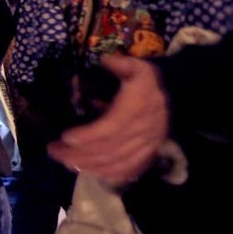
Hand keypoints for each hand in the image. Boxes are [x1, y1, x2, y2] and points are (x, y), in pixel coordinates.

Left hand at [48, 53, 169, 185]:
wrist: (180, 96)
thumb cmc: (151, 81)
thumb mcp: (137, 66)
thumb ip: (119, 64)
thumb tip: (104, 60)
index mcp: (136, 110)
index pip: (110, 128)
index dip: (87, 135)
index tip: (65, 137)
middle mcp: (141, 132)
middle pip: (107, 150)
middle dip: (77, 153)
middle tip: (53, 150)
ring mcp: (146, 146)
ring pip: (115, 163)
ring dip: (87, 165)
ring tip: (63, 160)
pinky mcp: (148, 154)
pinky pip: (127, 170)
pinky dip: (105, 173)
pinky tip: (87, 170)